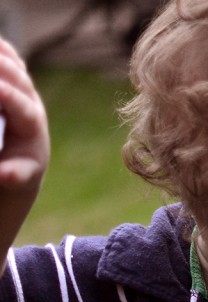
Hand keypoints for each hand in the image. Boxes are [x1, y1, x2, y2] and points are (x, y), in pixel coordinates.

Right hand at [0, 36, 48, 189]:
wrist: (25, 159)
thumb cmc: (19, 169)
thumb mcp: (18, 176)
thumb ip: (13, 175)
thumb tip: (4, 175)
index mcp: (33, 125)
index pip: (23, 108)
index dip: (9, 96)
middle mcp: (33, 103)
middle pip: (20, 81)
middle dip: (2, 67)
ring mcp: (26, 89)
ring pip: (16, 65)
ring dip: (2, 52)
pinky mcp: (17, 82)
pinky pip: (10, 58)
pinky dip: (1, 48)